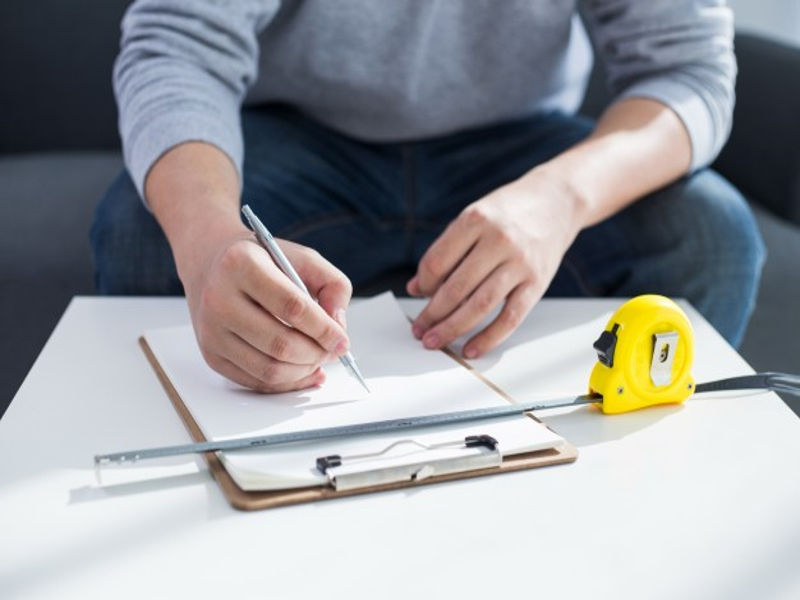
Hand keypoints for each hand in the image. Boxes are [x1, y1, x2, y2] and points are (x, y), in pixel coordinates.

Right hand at [184, 232, 352, 392]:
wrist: (212, 266)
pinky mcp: (211, 355)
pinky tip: (303, 371)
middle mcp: (219, 298)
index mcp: (242, 264)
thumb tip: (338, 326)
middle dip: (316, 354)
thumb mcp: (303, 258)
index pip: (292, 307)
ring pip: (269, 369)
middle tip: (332, 351)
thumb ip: (332, 286)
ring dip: (303, 371)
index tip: (342, 340)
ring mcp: (211, 330)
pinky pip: (255, 381)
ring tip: (319, 359)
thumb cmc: (262, 262)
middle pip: (280, 344)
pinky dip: (286, 382)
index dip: (324, 330)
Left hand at [408, 169, 581, 357]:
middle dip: (431, 314)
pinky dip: (488, 337)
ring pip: (479, 305)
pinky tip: (471, 349)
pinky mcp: (537, 282)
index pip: (437, 262)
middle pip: (455, 288)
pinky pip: (510, 317)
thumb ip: (445, 250)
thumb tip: (416, 287)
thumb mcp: (473, 217)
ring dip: (452, 328)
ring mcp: (520, 263)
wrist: (557, 200)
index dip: (423, 284)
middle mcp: (498, 240)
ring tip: (434, 341)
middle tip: (418, 330)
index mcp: (476, 220)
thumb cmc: (509, 211)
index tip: (418, 295)